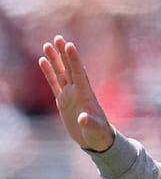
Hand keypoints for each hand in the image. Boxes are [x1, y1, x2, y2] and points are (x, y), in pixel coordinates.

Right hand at [38, 35, 114, 151]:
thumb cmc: (99, 134)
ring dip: (55, 59)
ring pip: (61, 73)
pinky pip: (54, 84)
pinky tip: (43, 61)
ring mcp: (70, 95)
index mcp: (86, 95)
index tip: (70, 45)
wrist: (96, 140)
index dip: (74, 60)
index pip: (79, 73)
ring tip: (47, 45)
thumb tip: (82, 119)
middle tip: (58, 38)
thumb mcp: (96, 129)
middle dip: (64, 53)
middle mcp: (78, 91)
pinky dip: (49, 73)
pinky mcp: (63, 101)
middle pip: (69, 68)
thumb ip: (90, 123)